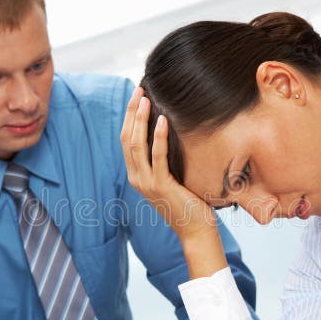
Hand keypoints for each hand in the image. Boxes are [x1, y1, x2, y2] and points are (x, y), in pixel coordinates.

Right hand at [120, 88, 227, 276]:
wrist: (195, 230)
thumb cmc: (188, 202)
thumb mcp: (172, 177)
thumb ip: (164, 159)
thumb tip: (169, 131)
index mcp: (137, 174)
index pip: (126, 140)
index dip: (129, 117)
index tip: (136, 96)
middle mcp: (136, 178)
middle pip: (126, 138)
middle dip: (131, 112)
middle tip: (138, 89)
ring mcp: (146, 183)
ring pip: (136, 144)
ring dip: (140, 119)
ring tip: (146, 99)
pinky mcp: (161, 185)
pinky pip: (157, 156)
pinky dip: (159, 137)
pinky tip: (163, 120)